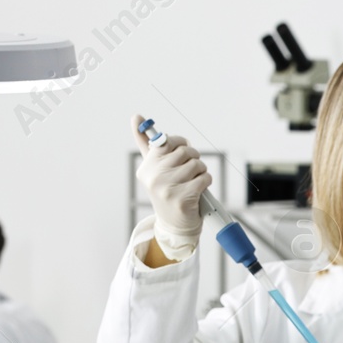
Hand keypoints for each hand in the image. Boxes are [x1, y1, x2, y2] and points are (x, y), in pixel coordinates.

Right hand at [132, 113, 209, 254]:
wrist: (174, 225)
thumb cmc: (167, 191)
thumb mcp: (155, 168)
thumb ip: (147, 143)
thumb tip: (135, 116)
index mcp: (146, 167)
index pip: (166, 141)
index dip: (181, 144)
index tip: (182, 153)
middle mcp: (153, 176)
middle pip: (185, 151)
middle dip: (193, 159)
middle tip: (190, 171)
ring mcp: (167, 188)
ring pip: (197, 164)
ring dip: (201, 172)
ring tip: (193, 182)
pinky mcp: (182, 198)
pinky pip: (205, 178)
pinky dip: (206, 182)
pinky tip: (198, 191)